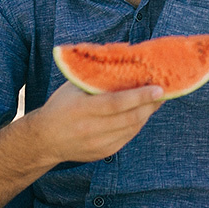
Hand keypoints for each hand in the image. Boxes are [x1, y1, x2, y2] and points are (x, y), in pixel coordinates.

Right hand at [30, 81, 164, 163]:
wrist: (44, 140)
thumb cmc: (61, 106)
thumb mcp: (73, 86)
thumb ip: (96, 74)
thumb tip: (124, 54)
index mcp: (81, 109)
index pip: (116, 104)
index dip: (140, 96)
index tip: (159, 88)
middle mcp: (90, 129)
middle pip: (129, 118)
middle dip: (151, 104)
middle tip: (165, 91)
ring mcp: (97, 144)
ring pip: (132, 129)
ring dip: (147, 113)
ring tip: (157, 100)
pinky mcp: (103, 153)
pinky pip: (128, 137)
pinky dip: (138, 124)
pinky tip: (143, 113)